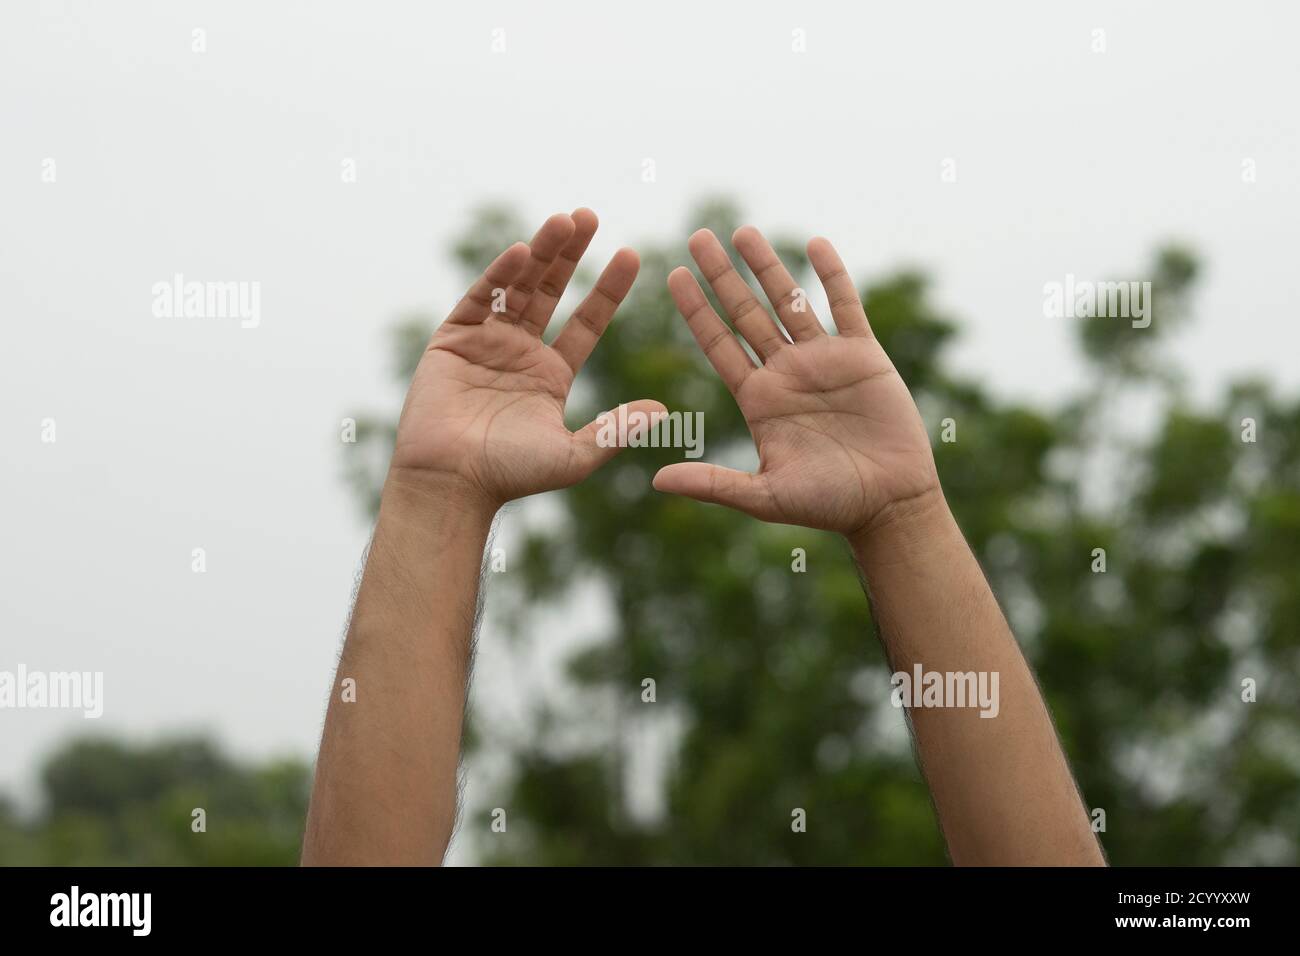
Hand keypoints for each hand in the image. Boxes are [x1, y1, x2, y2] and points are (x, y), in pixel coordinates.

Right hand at [390, 209, 663, 507]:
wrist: (451, 483)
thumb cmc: (511, 475)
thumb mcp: (574, 455)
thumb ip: (615, 430)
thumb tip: (664, 411)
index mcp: (551, 374)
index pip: (586, 321)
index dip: (608, 288)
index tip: (633, 255)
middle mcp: (520, 352)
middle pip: (550, 291)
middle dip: (570, 254)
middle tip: (590, 215)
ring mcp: (486, 342)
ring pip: (516, 285)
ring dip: (540, 252)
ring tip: (564, 220)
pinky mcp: (452, 339)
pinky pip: (479, 298)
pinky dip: (498, 274)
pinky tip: (522, 251)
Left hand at [653, 227, 939, 538]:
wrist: (890, 504)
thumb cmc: (828, 505)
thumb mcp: (764, 496)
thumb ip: (714, 484)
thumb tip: (657, 481)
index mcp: (758, 399)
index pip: (718, 344)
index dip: (696, 310)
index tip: (672, 274)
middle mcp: (785, 373)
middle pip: (746, 313)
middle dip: (721, 275)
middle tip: (697, 236)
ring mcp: (824, 360)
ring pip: (789, 301)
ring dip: (768, 266)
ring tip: (743, 231)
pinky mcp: (864, 356)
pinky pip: (845, 306)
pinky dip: (832, 274)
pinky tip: (815, 243)